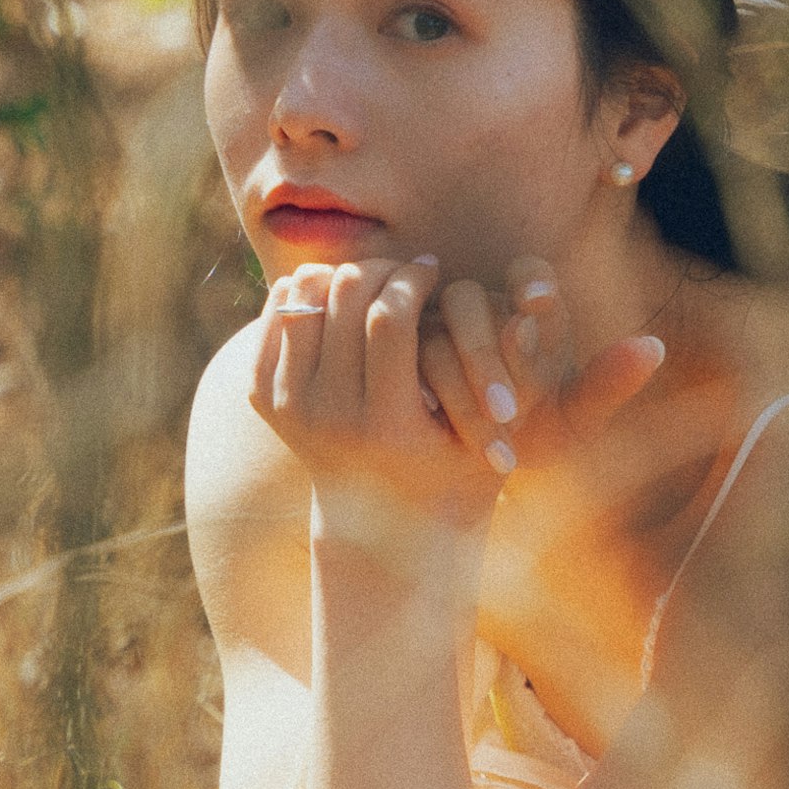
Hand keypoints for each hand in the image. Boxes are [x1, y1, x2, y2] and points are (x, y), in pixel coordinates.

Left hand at [254, 258, 500, 568]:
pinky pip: (279, 312)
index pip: (388, 316)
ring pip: (304, 294)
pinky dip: (307, 293)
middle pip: (344, 296)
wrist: (380, 521)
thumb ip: (503, 367)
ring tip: (374, 279)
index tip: (431, 268)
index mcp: (385, 425)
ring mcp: (291, 407)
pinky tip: (340, 298)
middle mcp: (329, 417)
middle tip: (401, 268)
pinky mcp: (264, 398)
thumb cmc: (455, 463)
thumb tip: (524, 311)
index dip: (412, 278)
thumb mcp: (492, 424)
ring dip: (341, 274)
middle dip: (380, 268)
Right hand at [416, 258, 669, 491]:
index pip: (527, 273)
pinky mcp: (393, 361)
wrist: (476, 469)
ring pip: (431, 335)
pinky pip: (395, 364)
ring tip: (487, 432)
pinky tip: (433, 423)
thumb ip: (609, 383)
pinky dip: (417, 390)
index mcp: (527, 309)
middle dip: (488, 353)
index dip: (530, 281)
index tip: (537, 303)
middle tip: (510, 408)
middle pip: (468, 302)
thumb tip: (654, 346)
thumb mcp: (575, 420)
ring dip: (458, 382)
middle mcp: (474, 308)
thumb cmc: (538, 434)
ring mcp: (426, 331)